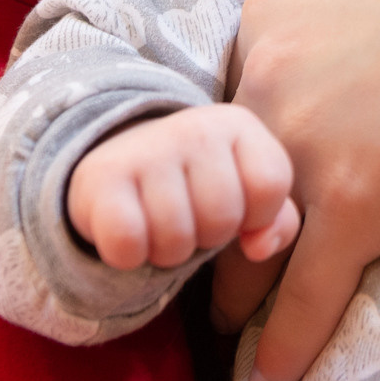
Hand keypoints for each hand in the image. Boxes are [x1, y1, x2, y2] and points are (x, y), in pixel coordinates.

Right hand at [65, 103, 300, 270]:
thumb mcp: (247, 192)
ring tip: (159, 224)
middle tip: (190, 218)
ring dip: (167, 251)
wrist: (121, 155)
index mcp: (239, 125)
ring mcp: (147, 148)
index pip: (270, 183)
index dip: (256, 215)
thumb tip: (259, 247)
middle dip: (208, 237)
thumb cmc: (198, 184)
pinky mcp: (102, 176)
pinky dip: (128, 255)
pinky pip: (127, 244)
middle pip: (223, 219)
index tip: (235, 207)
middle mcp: (195, 127)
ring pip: (176, 240)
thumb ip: (276, 221)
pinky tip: (129, 232)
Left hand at [223, 0, 379, 380]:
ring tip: (234, 326)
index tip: (259, 159)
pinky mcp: (356, 208)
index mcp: (280, 8)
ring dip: (236, 287)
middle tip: (237, 247)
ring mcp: (308, 147)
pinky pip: (299, 295)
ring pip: (246, 241)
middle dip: (227, 212)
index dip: (249, 130)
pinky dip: (280, 348)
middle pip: (226, 170)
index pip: (237, 88)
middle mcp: (272, 77)